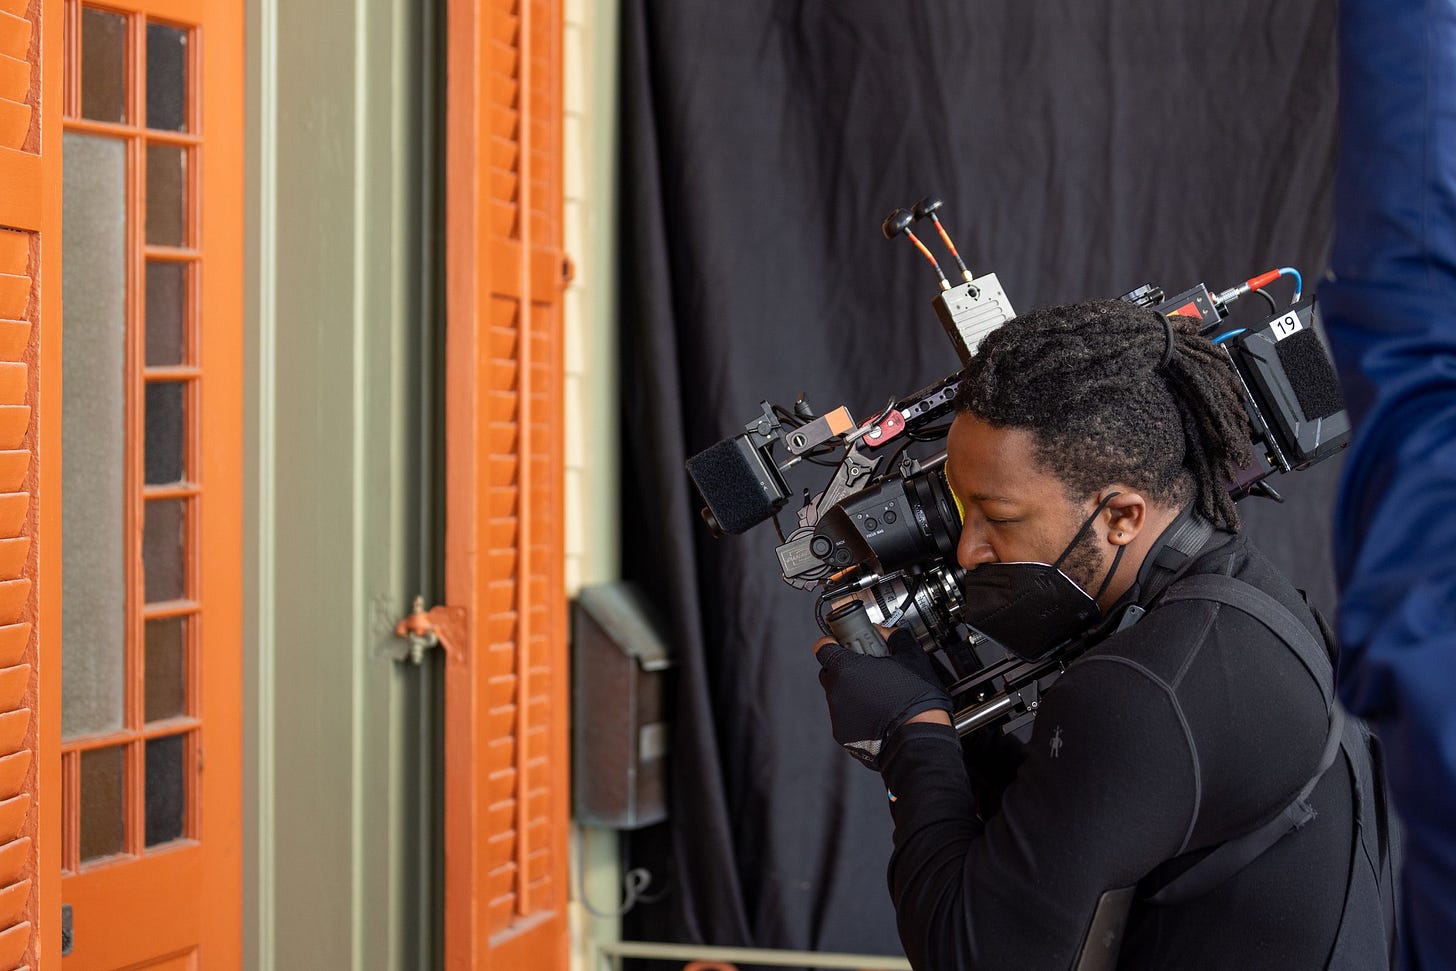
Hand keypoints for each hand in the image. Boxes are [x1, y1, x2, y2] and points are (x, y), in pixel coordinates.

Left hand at [814, 630, 953, 770]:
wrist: (919, 738)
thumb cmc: (915, 700)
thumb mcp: (910, 657)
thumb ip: (893, 637)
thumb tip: (886, 632)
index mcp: (847, 669)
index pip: (823, 647)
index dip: (832, 643)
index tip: (841, 644)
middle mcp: (836, 692)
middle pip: (829, 672)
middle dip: (844, 668)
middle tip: (866, 669)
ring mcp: (838, 715)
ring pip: (837, 695)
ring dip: (852, 692)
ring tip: (878, 695)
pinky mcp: (843, 734)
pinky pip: (845, 716)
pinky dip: (857, 713)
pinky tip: (878, 713)